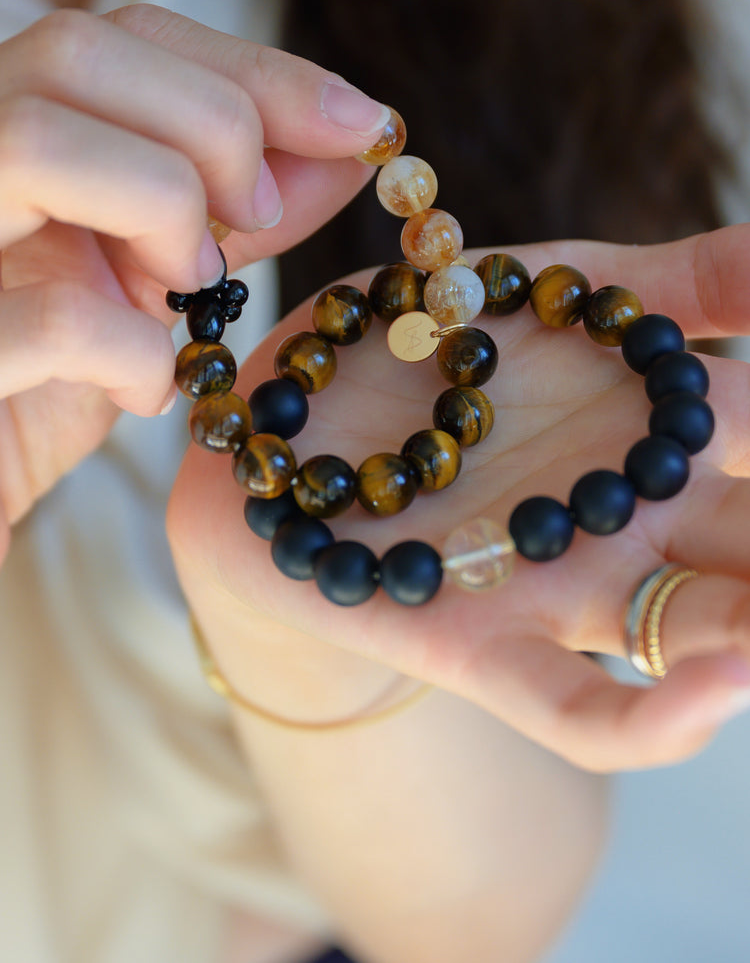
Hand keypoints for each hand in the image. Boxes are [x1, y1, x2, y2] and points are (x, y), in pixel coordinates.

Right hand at [0, 3, 388, 551]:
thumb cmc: (45, 385)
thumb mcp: (153, 281)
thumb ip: (239, 207)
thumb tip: (352, 144)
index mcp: (6, 138)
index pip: (127, 36)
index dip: (259, 70)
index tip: (365, 125)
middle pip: (76, 51)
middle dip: (215, 124)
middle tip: (258, 216)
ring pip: (36, 138)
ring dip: (162, 204)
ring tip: (190, 285)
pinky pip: (56, 319)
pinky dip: (135, 353)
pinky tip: (143, 389)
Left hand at [169, 225, 749, 771]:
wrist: (288, 413)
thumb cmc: (439, 343)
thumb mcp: (573, 285)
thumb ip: (699, 279)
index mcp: (668, 441)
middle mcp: (633, 524)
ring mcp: (559, 587)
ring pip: (698, 633)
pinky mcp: (471, 640)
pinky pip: (572, 707)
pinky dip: (649, 715)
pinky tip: (720, 691)